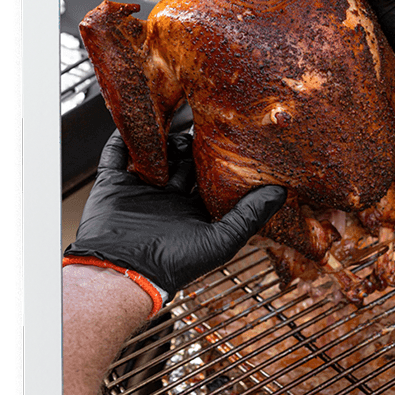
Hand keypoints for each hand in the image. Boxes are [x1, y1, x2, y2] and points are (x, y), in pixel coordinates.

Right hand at [64, 131, 286, 299]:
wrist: (124, 273)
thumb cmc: (173, 266)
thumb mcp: (221, 241)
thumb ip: (250, 216)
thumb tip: (280, 192)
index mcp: (192, 211)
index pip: (209, 178)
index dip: (219, 160)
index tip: (232, 139)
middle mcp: (167, 199)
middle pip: (183, 162)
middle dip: (193, 145)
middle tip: (205, 124)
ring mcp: (141, 190)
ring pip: (156, 154)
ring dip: (166, 139)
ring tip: (178, 124)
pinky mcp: (114, 184)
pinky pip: (118, 154)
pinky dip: (124, 138)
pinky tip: (136, 121)